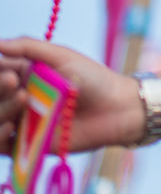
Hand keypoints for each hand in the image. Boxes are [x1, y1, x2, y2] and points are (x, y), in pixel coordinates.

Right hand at [0, 38, 142, 155]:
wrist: (116, 108)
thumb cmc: (92, 78)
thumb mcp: (61, 56)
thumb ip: (28, 48)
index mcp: (26, 74)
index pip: (0, 71)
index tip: (11, 71)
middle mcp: (20, 97)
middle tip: (14, 81)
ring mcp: (24, 121)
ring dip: (1, 110)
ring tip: (21, 100)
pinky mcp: (29, 145)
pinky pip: (2, 145)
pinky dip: (0, 137)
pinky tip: (11, 127)